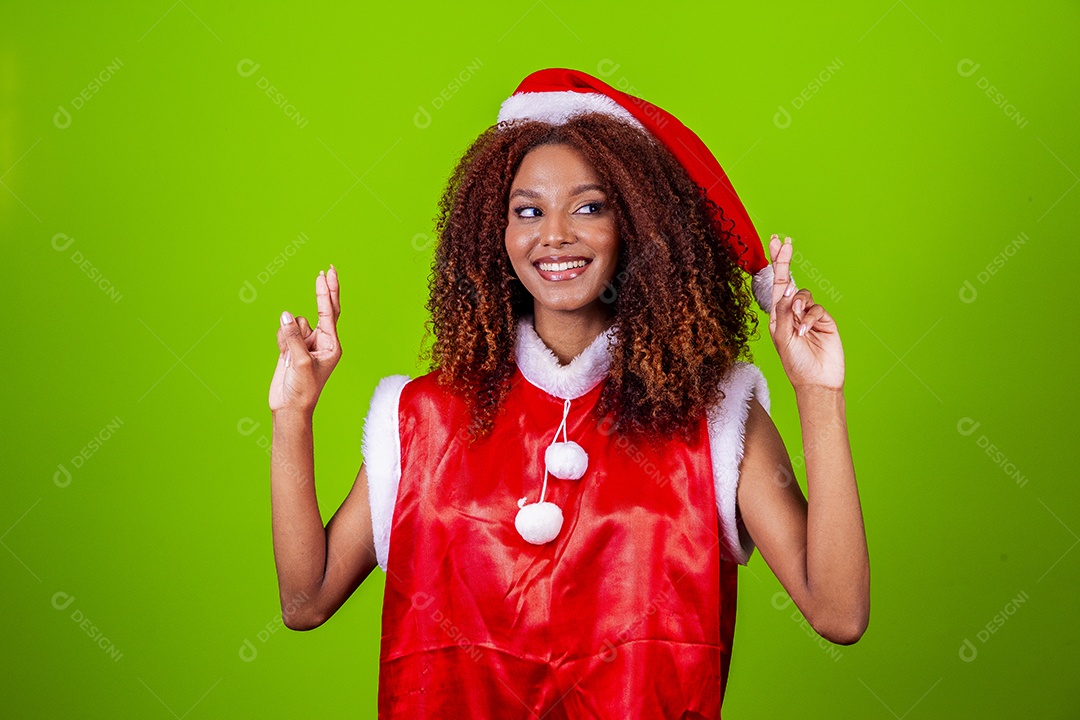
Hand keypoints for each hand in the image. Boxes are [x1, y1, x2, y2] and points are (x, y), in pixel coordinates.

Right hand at [269, 265, 341, 412]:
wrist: (289, 407)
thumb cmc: (303, 389)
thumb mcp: (299, 362)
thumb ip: (293, 337)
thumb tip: (286, 315)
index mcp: (332, 345)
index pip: (331, 312)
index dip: (327, 292)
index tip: (325, 274)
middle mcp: (322, 341)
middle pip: (324, 309)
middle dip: (324, 291)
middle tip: (327, 270)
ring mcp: (306, 343)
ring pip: (295, 322)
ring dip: (289, 333)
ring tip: (290, 355)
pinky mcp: (292, 347)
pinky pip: (284, 331)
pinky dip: (281, 339)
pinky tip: (283, 355)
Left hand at [767, 236, 844, 390]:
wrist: (816, 381)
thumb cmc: (796, 363)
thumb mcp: (781, 337)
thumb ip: (783, 312)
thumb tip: (788, 290)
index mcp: (777, 316)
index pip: (775, 285)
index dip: (776, 263)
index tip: (776, 242)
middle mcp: (791, 313)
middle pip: (789, 281)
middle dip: (784, 261)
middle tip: (784, 242)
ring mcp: (809, 316)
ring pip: (804, 294)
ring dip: (799, 304)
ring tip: (796, 322)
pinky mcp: (824, 321)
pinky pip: (816, 308)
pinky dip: (810, 318)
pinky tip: (805, 331)